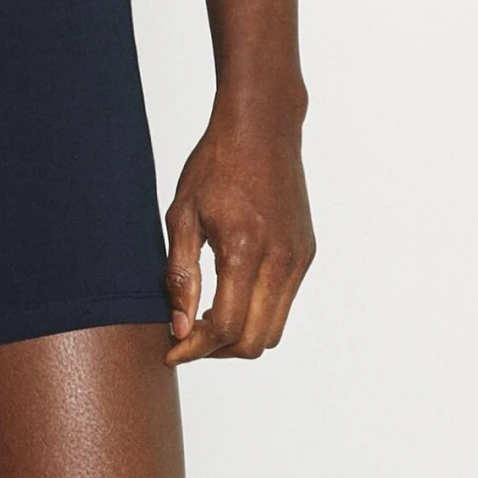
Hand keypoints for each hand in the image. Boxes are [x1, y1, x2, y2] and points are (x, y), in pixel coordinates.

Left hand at [163, 108, 314, 365]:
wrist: (262, 127)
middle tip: (187, 336)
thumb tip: (179, 327)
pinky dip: (257, 313)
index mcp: (244, 249)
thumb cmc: (215, 164)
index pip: (225, 327)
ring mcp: (298, 259)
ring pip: (273, 330)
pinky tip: (231, 293)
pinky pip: (284, 303)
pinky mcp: (306, 253)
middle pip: (254, 342)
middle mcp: (280, 261)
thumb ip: (180, 274)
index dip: (194, 348)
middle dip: (217, 350)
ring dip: (239, 336)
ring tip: (207, 317)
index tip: (171, 349)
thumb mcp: (182, 213)